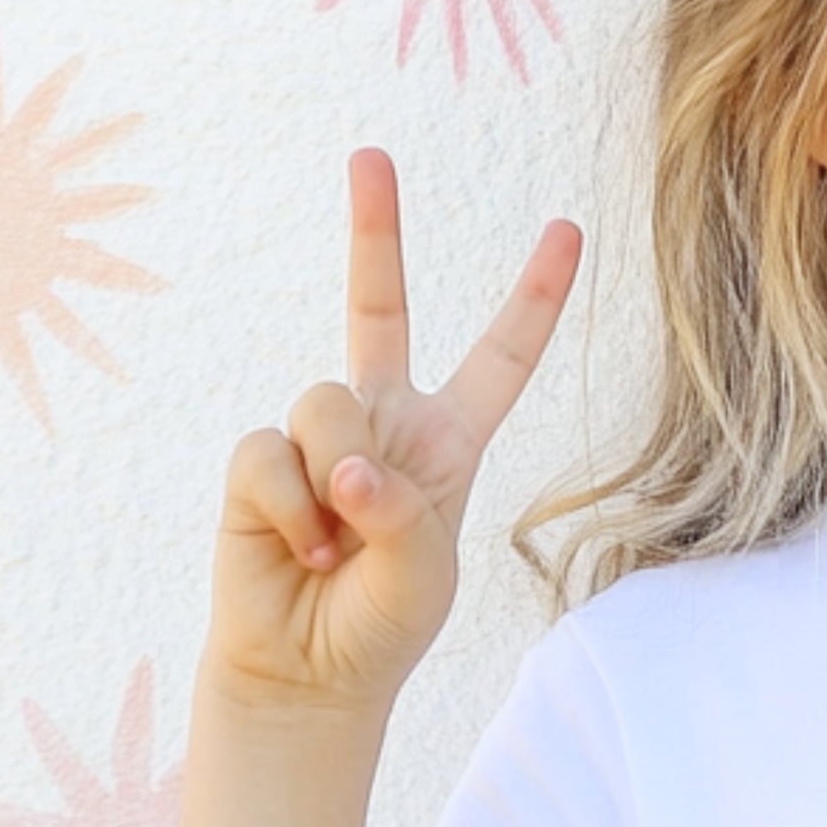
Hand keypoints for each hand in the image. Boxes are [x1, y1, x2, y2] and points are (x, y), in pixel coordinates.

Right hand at [203, 148, 581, 715]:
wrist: (309, 671)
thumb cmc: (385, 624)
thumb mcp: (423, 573)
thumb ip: (398, 511)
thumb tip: (344, 464)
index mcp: (449, 439)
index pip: (500, 357)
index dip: (534, 297)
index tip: (568, 230)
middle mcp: (383, 420)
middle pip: (375, 305)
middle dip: (373, 229)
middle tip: (370, 154)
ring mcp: (317, 435)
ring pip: (323, 401)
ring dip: (335, 477)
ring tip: (340, 545)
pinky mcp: (259, 461)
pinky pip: (270, 455)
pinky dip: (291, 511)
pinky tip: (302, 553)